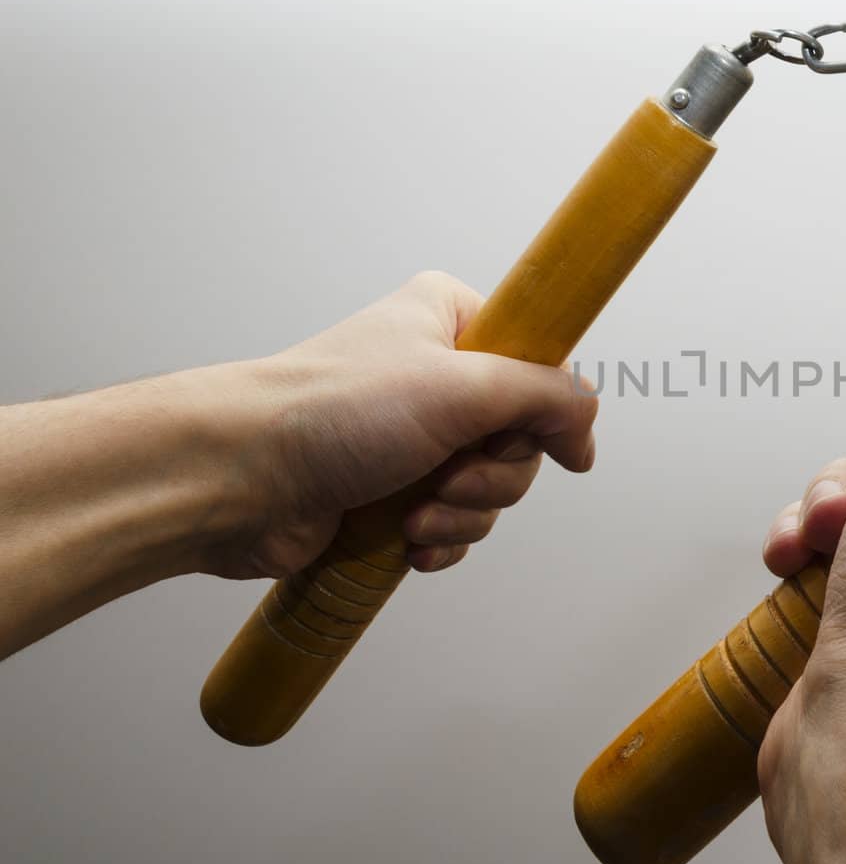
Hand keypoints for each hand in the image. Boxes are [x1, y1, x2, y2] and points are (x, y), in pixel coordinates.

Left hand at [223, 271, 598, 578]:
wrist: (238, 478)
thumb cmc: (330, 411)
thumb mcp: (462, 386)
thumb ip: (547, 396)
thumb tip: (588, 427)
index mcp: (451, 321)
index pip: (540, 361)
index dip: (546, 409)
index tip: (534, 438)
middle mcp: (437, 375)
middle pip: (522, 436)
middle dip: (494, 474)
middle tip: (450, 475)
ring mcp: (415, 437)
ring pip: (492, 487)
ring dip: (464, 512)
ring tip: (416, 512)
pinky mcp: (395, 492)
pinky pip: (456, 523)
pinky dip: (441, 538)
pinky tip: (410, 542)